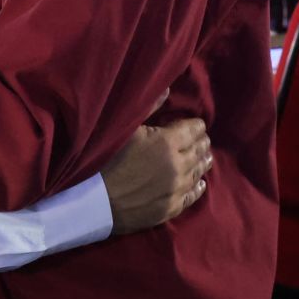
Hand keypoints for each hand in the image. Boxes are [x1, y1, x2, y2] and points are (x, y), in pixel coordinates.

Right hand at [102, 103, 211, 235]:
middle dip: (201, 142)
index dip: (195, 125)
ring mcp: (176, 188)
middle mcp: (178, 164)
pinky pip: (192, 195)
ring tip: (205, 158)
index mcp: (167, 141)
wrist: (93, 200)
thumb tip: (166, 90)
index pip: (194, 129)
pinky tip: (200, 183)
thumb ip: (148, 108)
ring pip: (199, 172)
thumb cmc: (104, 159)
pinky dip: (198, 187)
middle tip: (201, 140)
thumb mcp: (123, 127)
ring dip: (202, 162)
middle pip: (200, 150)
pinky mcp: (171, 208)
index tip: (195, 124)